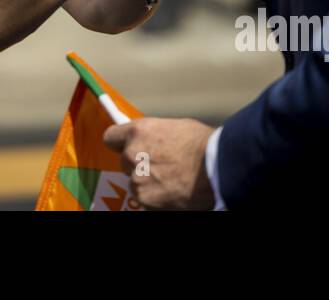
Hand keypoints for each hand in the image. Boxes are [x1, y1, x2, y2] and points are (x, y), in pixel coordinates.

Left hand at [103, 117, 217, 209]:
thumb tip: (151, 140)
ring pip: (135, 182)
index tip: (126, 146)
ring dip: (148, 182)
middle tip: (160, 166)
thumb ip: (155, 135)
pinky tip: (173, 192)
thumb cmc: (203, 145)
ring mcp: (137, 179)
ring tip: (171, 180)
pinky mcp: (146, 199)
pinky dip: (156, 198)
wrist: (217, 169)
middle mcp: (132, 154)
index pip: (111, 137)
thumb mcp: (175, 128)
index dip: (120, 143)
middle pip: (125, 162)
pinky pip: (145, 199)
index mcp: (138, 132)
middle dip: (139, 164)